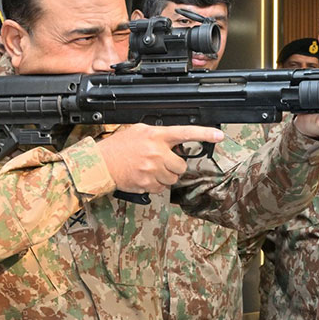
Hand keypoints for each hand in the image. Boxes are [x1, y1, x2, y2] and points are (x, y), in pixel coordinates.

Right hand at [97, 124, 223, 193]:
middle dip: (174, 165)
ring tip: (151, 169)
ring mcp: (153, 169)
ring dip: (166, 176)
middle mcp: (157, 152)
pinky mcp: (148, 183)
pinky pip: (162, 188)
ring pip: (173, 178)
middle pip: (181, 165)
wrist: (99, 164)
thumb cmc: (118, 146)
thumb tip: (175, 142)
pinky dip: (157, 185)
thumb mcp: (139, 131)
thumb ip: (159, 135)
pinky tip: (146, 177)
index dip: (204, 134)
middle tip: (161, 161)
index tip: (219, 135)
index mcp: (156, 135)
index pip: (185, 132)